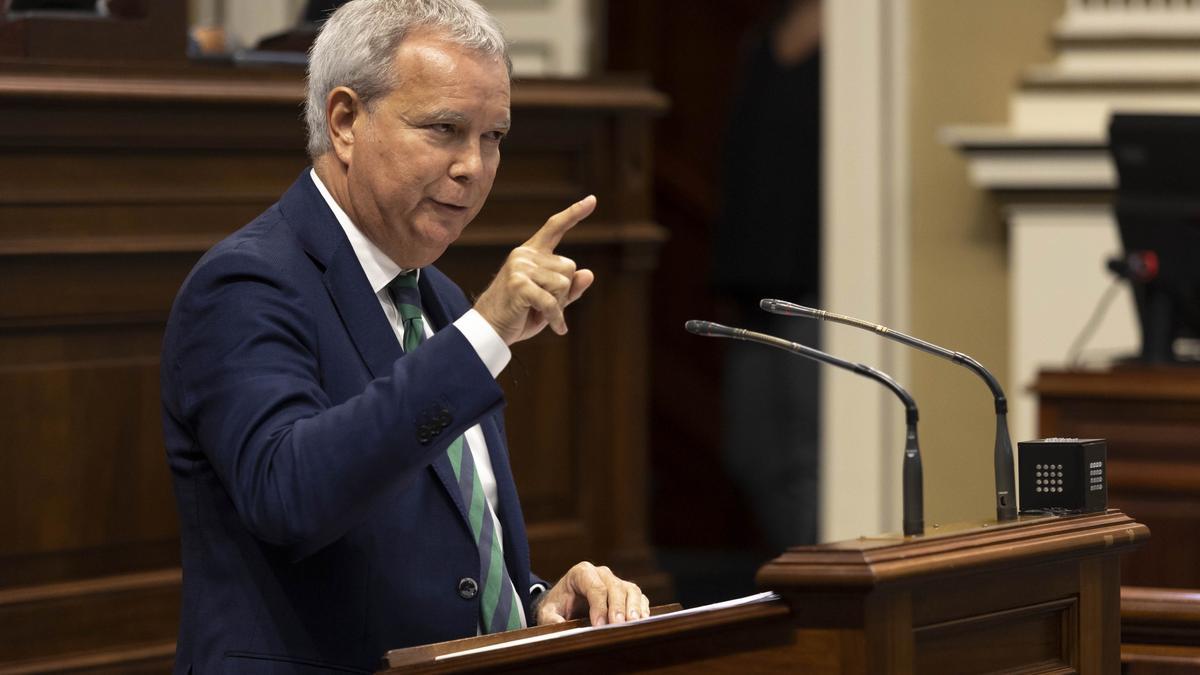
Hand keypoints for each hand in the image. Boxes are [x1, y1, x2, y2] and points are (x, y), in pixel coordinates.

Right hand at [473, 196, 596, 344]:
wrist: (490, 330)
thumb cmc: (520, 315)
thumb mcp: (551, 301)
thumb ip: (570, 288)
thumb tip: (589, 273)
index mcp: (531, 253)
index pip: (554, 227)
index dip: (574, 214)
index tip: (592, 200)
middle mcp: (524, 255)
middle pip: (569, 267)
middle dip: (563, 293)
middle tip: (542, 305)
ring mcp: (520, 267)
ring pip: (564, 284)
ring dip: (558, 305)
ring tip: (537, 312)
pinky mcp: (519, 284)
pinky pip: (551, 302)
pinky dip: (556, 318)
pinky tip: (556, 329)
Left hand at [534, 561, 648, 626]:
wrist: (564, 603)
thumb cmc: (556, 606)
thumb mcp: (547, 612)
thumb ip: (552, 619)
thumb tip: (561, 628)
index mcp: (581, 573)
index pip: (594, 587)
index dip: (599, 606)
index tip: (599, 625)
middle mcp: (601, 573)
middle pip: (615, 587)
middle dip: (617, 607)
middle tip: (618, 625)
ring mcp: (616, 581)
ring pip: (630, 590)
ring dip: (634, 607)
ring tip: (634, 623)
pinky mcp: (626, 592)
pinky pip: (638, 597)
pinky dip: (642, 609)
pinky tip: (642, 622)